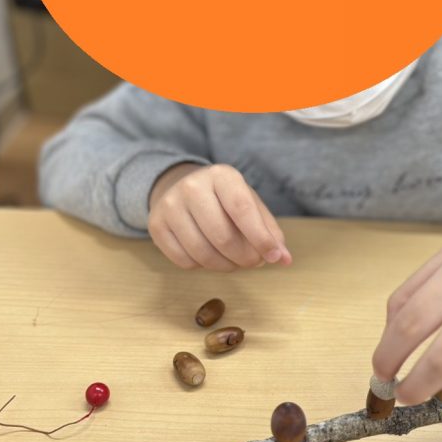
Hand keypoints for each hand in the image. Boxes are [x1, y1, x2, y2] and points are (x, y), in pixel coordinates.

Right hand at [148, 163, 291, 270]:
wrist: (179, 187)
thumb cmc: (224, 199)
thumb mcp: (250, 203)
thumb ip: (269, 230)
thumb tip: (284, 259)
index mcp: (221, 175)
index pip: (242, 209)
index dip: (261, 238)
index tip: (275, 257)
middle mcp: (192, 186)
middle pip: (222, 236)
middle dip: (245, 258)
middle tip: (254, 262)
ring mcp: (170, 205)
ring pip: (202, 253)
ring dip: (226, 266)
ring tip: (236, 262)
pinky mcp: (156, 226)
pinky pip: (184, 261)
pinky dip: (203, 267)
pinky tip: (211, 255)